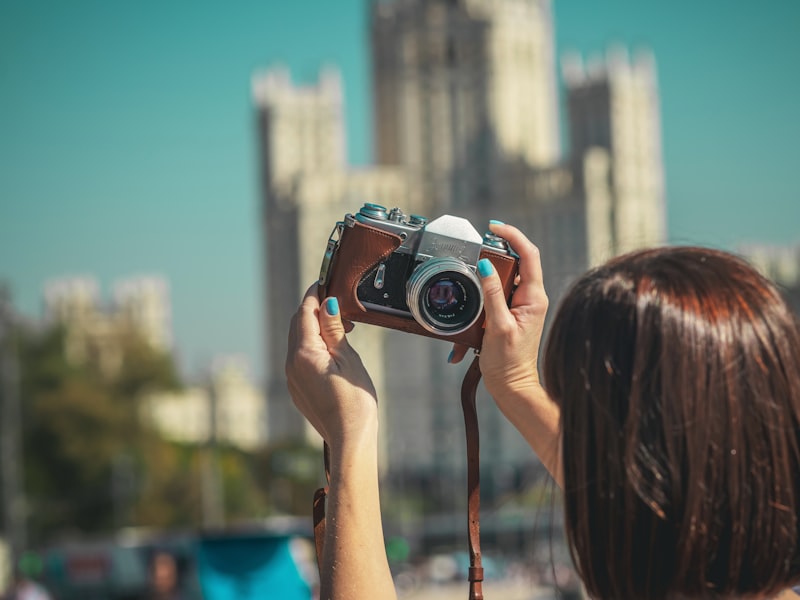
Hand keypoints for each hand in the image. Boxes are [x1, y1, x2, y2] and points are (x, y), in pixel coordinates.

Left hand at [286, 285, 378, 450]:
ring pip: (298, 341)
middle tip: (336, 302)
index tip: (324, 281)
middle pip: (297, 325)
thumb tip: (327, 305)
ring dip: (314, 328)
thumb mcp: (348, 359)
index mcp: (304, 353)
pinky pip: (300, 358)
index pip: (304, 313)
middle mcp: (292, 364)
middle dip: (314, 309)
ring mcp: (292, 378)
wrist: (349, 438)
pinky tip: (331, 349)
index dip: (314, 295)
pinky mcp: (298, 388)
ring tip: (340, 326)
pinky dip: (312, 345)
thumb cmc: (354, 400)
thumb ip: (333, 331)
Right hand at [450, 222, 548, 396]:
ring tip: (471, 287)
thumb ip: (491, 294)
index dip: (513, 235)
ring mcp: (521, 306)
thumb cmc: (509, 363)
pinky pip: (495, 297)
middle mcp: (531, 298)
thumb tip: (484, 266)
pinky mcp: (510, 314)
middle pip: (515, 262)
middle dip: (493, 256)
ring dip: (484, 282)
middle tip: (475, 254)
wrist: (512, 389)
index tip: (494, 226)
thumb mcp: (497, 326)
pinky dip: (480, 300)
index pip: (528, 254)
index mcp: (534, 297)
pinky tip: (472, 313)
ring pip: (502, 279)